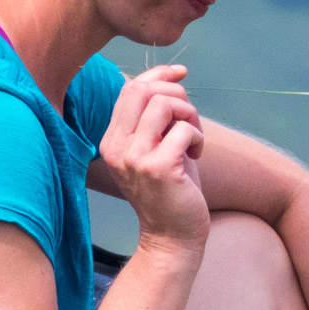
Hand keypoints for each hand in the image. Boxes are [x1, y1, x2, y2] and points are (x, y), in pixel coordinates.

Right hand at [99, 66, 208, 251]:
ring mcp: (134, 158)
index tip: (182, 74)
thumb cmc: (171, 190)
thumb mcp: (158, 145)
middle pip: (144, 90)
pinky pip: (184, 129)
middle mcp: (116, 147)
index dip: (159, 74)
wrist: (172, 237)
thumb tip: (176, 72)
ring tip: (192, 138)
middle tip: (189, 120)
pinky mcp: (157, 169)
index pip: (130, 88)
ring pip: (164, 104)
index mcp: (111, 139)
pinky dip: (197, 136)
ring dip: (189, 115)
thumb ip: (158, 113)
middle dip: (176, 94)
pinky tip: (196, 154)